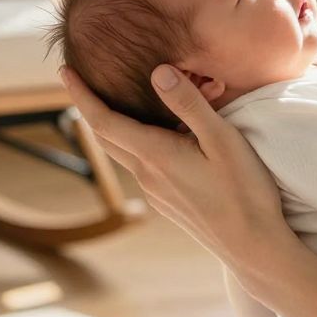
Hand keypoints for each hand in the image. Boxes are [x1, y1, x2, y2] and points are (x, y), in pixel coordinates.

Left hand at [59, 64, 299, 291]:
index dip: (80, 94)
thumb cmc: (244, 191)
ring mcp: (156, 192)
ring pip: (124, 151)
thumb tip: (158, 71)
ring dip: (116, 124)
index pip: (103, 120)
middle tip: (82, 80)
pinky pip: (142, 165)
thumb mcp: (222, 140)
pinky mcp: (168, 201)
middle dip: (90, 107)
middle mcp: (147, 175)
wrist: (253, 247)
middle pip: (105, 136)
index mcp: (155, 155)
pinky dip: (138, 141)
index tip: (64, 70)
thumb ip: (189, 104)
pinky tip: (160, 134)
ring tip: (123, 99)